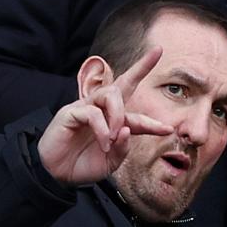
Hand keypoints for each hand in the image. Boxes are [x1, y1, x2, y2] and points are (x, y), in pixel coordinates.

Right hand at [38, 47, 173, 184]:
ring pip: (110, 95)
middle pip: (123, 83)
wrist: (57, 175)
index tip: (169, 129)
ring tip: (117, 134)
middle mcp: (101, 110)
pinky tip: (104, 143)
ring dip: (118, 115)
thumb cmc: (83, 165)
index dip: (153, 122)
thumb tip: (128, 129)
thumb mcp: (110, 161)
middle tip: (157, 51)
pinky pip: (93, 113)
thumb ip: (122, 147)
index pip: (135, 114)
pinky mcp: (70, 112)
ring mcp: (85, 108)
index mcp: (113, 123)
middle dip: (141, 67)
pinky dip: (103, 129)